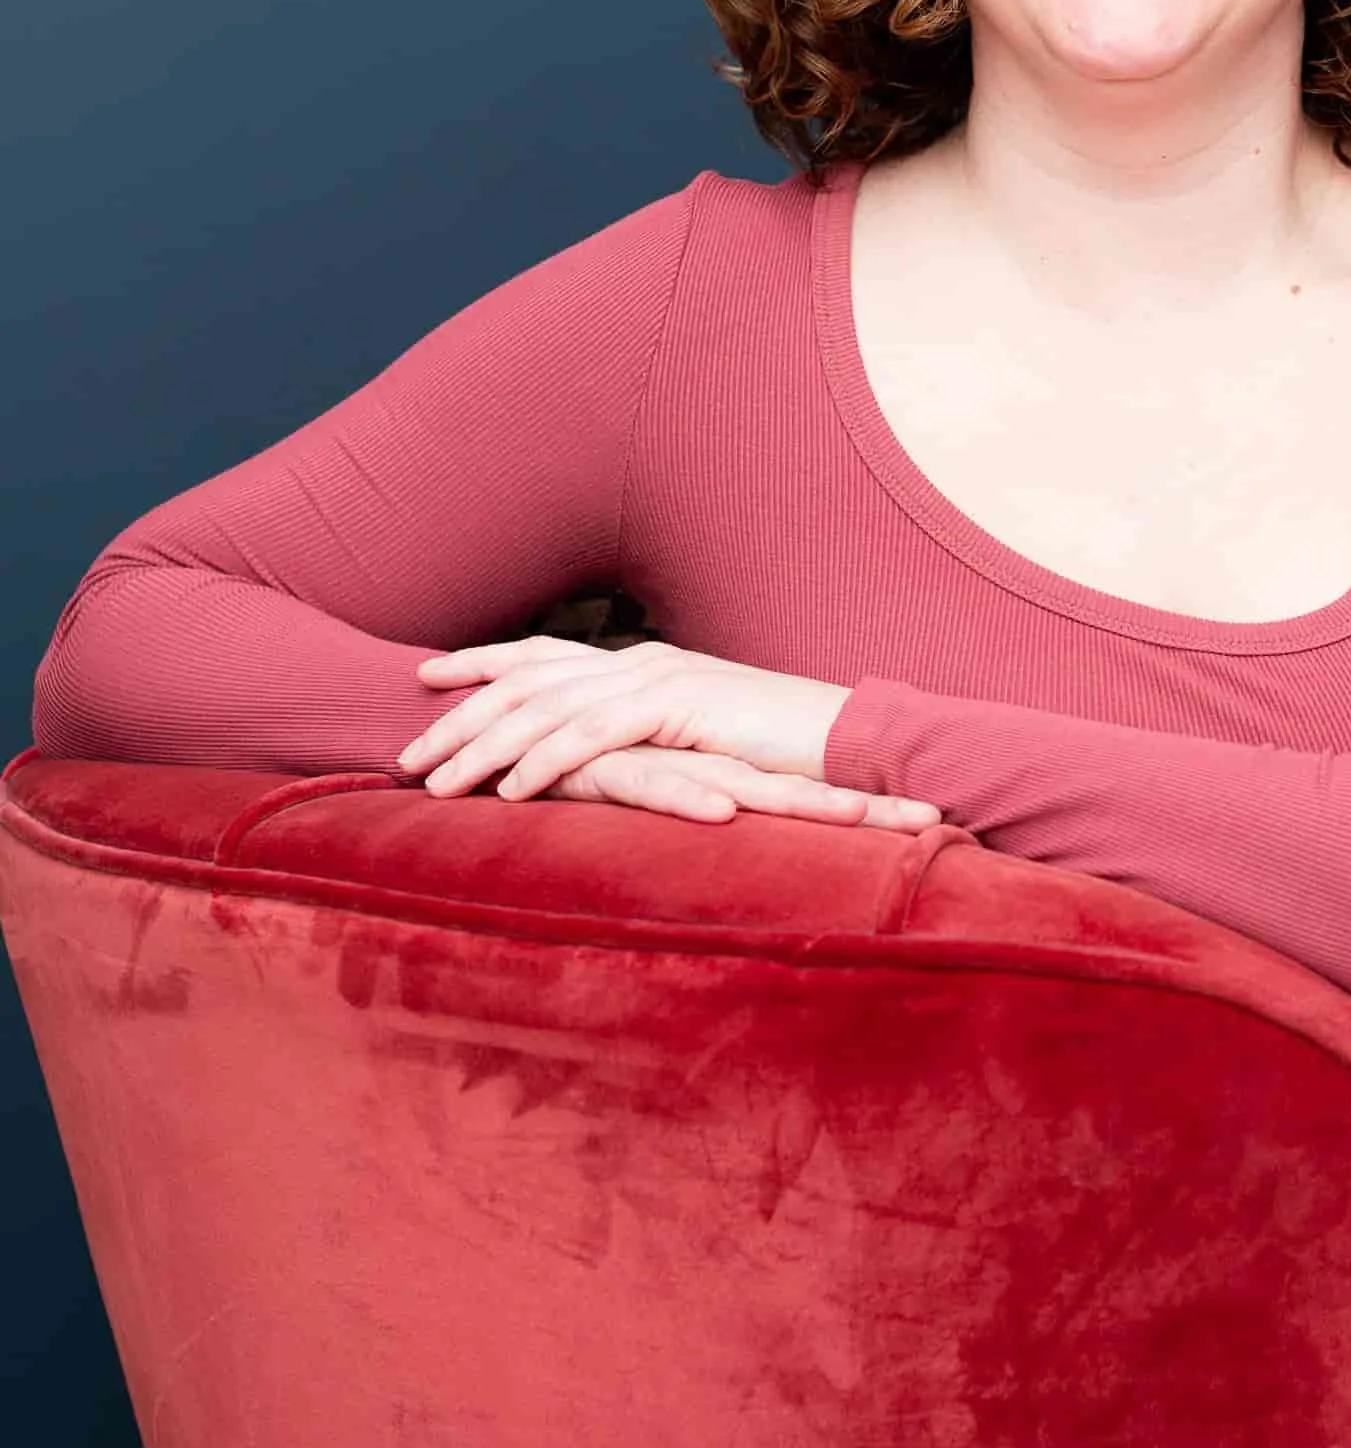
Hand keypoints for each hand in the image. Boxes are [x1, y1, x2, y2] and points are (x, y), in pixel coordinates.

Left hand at [398, 637, 937, 829]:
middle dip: (460, 715)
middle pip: (528, 681)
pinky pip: (595, 737)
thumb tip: (607, 762)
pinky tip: (509, 791)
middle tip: (404, 752)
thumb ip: (649, 741)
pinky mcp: (681, 710)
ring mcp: (660, 680)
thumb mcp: (700, 741)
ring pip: (548, 708)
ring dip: (485, 747)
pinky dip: (546, 762)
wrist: (850, 739)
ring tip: (436, 783)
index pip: (544, 655)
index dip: (481, 663)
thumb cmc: (781, 750)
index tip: (425, 678)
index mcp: (642, 663)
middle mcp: (641, 662)